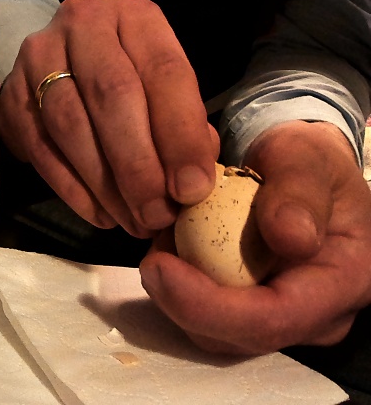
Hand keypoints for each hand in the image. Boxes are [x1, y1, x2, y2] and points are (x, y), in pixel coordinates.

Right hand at [0, 0, 219, 236]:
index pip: (163, 71)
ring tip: (130, 220)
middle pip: (111, 94)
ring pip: (69, 121)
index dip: (180, 133)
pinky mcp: (10, 89)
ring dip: (103, 181)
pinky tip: (97, 212)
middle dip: (138, 164)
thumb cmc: (133, 76)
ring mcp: (38, 53)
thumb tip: (189, 184)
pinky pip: (37, 143)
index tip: (192, 189)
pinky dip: (69, 185)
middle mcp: (83, 22)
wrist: (69, 55)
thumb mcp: (167, 85)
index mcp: (134, 14)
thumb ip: (185, 125)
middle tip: (156, 215)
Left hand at [141, 121, 370, 353]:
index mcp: (343, 282)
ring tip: (164, 240)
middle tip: (150, 254)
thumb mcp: (308, 157)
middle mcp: (316, 316)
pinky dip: (179, 286)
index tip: (159, 266)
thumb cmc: (308, 163)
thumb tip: (289, 237)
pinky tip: (171, 247)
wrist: (303, 174)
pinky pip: (206, 317)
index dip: (209, 306)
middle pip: (238, 337)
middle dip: (180, 303)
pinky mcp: (251, 314)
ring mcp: (282, 319)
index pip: (274, 317)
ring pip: (214, 333)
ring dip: (175, 294)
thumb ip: (300, 191)